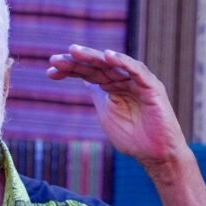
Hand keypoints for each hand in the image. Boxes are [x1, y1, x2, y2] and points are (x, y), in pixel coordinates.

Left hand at [47, 45, 186, 168]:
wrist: (155, 154)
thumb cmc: (133, 136)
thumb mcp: (107, 112)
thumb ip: (97, 94)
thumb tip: (83, 78)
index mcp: (111, 86)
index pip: (88, 73)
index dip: (69, 70)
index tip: (50, 72)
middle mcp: (123, 80)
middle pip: (97, 66)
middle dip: (76, 62)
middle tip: (55, 59)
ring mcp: (137, 82)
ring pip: (113, 64)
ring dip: (93, 57)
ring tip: (74, 52)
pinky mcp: (152, 87)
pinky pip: (137, 71)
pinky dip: (123, 62)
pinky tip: (107, 56)